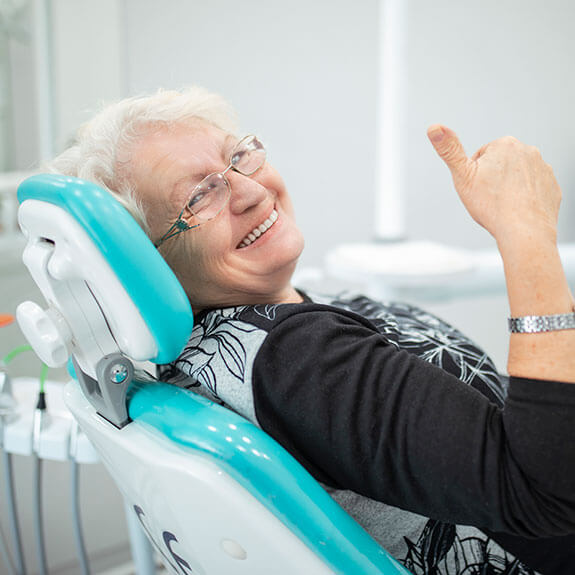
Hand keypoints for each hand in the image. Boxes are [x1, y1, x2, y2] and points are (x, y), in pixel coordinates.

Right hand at [427, 125, 560, 246]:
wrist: (523, 230)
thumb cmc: (492, 205)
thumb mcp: (462, 175)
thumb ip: (448, 149)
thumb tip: (434, 127)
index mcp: (504, 145)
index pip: (481, 157)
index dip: (474, 174)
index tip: (477, 187)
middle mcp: (528, 151)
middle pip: (501, 165)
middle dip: (493, 179)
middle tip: (488, 197)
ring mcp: (543, 169)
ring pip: (517, 177)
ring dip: (508, 188)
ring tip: (503, 205)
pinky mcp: (552, 186)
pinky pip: (533, 189)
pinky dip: (524, 198)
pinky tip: (517, 210)